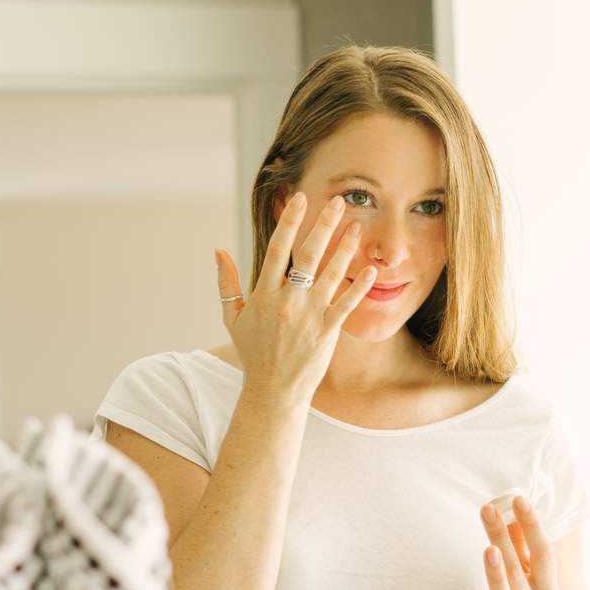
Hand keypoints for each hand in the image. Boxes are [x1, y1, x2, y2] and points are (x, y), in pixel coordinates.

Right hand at [214, 192, 375, 399]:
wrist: (272, 391)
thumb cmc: (253, 352)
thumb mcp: (232, 318)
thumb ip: (226, 283)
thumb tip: (218, 251)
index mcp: (263, 294)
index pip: (277, 249)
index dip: (289, 222)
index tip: (300, 199)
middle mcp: (287, 301)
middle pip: (307, 254)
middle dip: (323, 225)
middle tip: (338, 202)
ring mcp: (309, 316)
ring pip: (330, 275)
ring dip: (345, 249)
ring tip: (358, 226)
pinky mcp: (327, 331)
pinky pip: (346, 305)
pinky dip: (358, 287)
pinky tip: (371, 270)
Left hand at [470, 495, 558, 589]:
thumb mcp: (534, 583)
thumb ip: (522, 551)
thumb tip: (512, 512)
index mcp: (547, 588)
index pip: (543, 551)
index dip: (533, 524)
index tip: (519, 499)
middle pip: (518, 569)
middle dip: (504, 538)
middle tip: (489, 509)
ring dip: (497, 576)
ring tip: (489, 550)